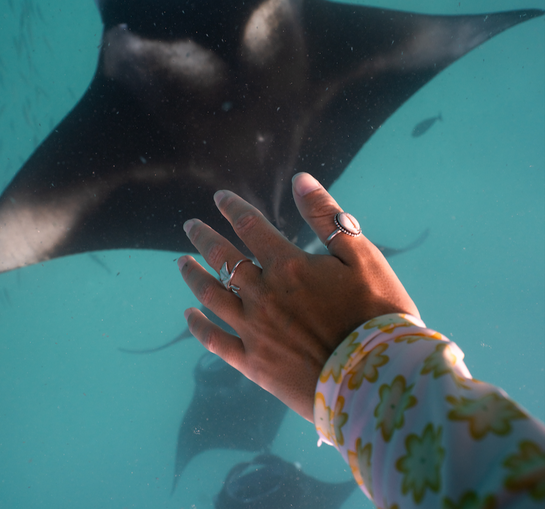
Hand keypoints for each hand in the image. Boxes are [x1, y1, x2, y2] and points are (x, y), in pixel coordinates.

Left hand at [177, 173, 419, 421]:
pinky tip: (188, 315)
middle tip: (189, 226)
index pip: (250, 226)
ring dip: (193, 275)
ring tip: (181, 262)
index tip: (219, 198)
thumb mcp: (361, 256)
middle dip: (203, 238)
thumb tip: (299, 180)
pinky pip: (216, 342)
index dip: (232, 208)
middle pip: (222, 258)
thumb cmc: (377, 313)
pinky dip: (198, 326)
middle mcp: (263, 294)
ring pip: (211, 296)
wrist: (379, 380)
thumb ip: (327, 216)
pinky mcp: (254, 364)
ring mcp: (254, 330)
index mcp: (288, 266)